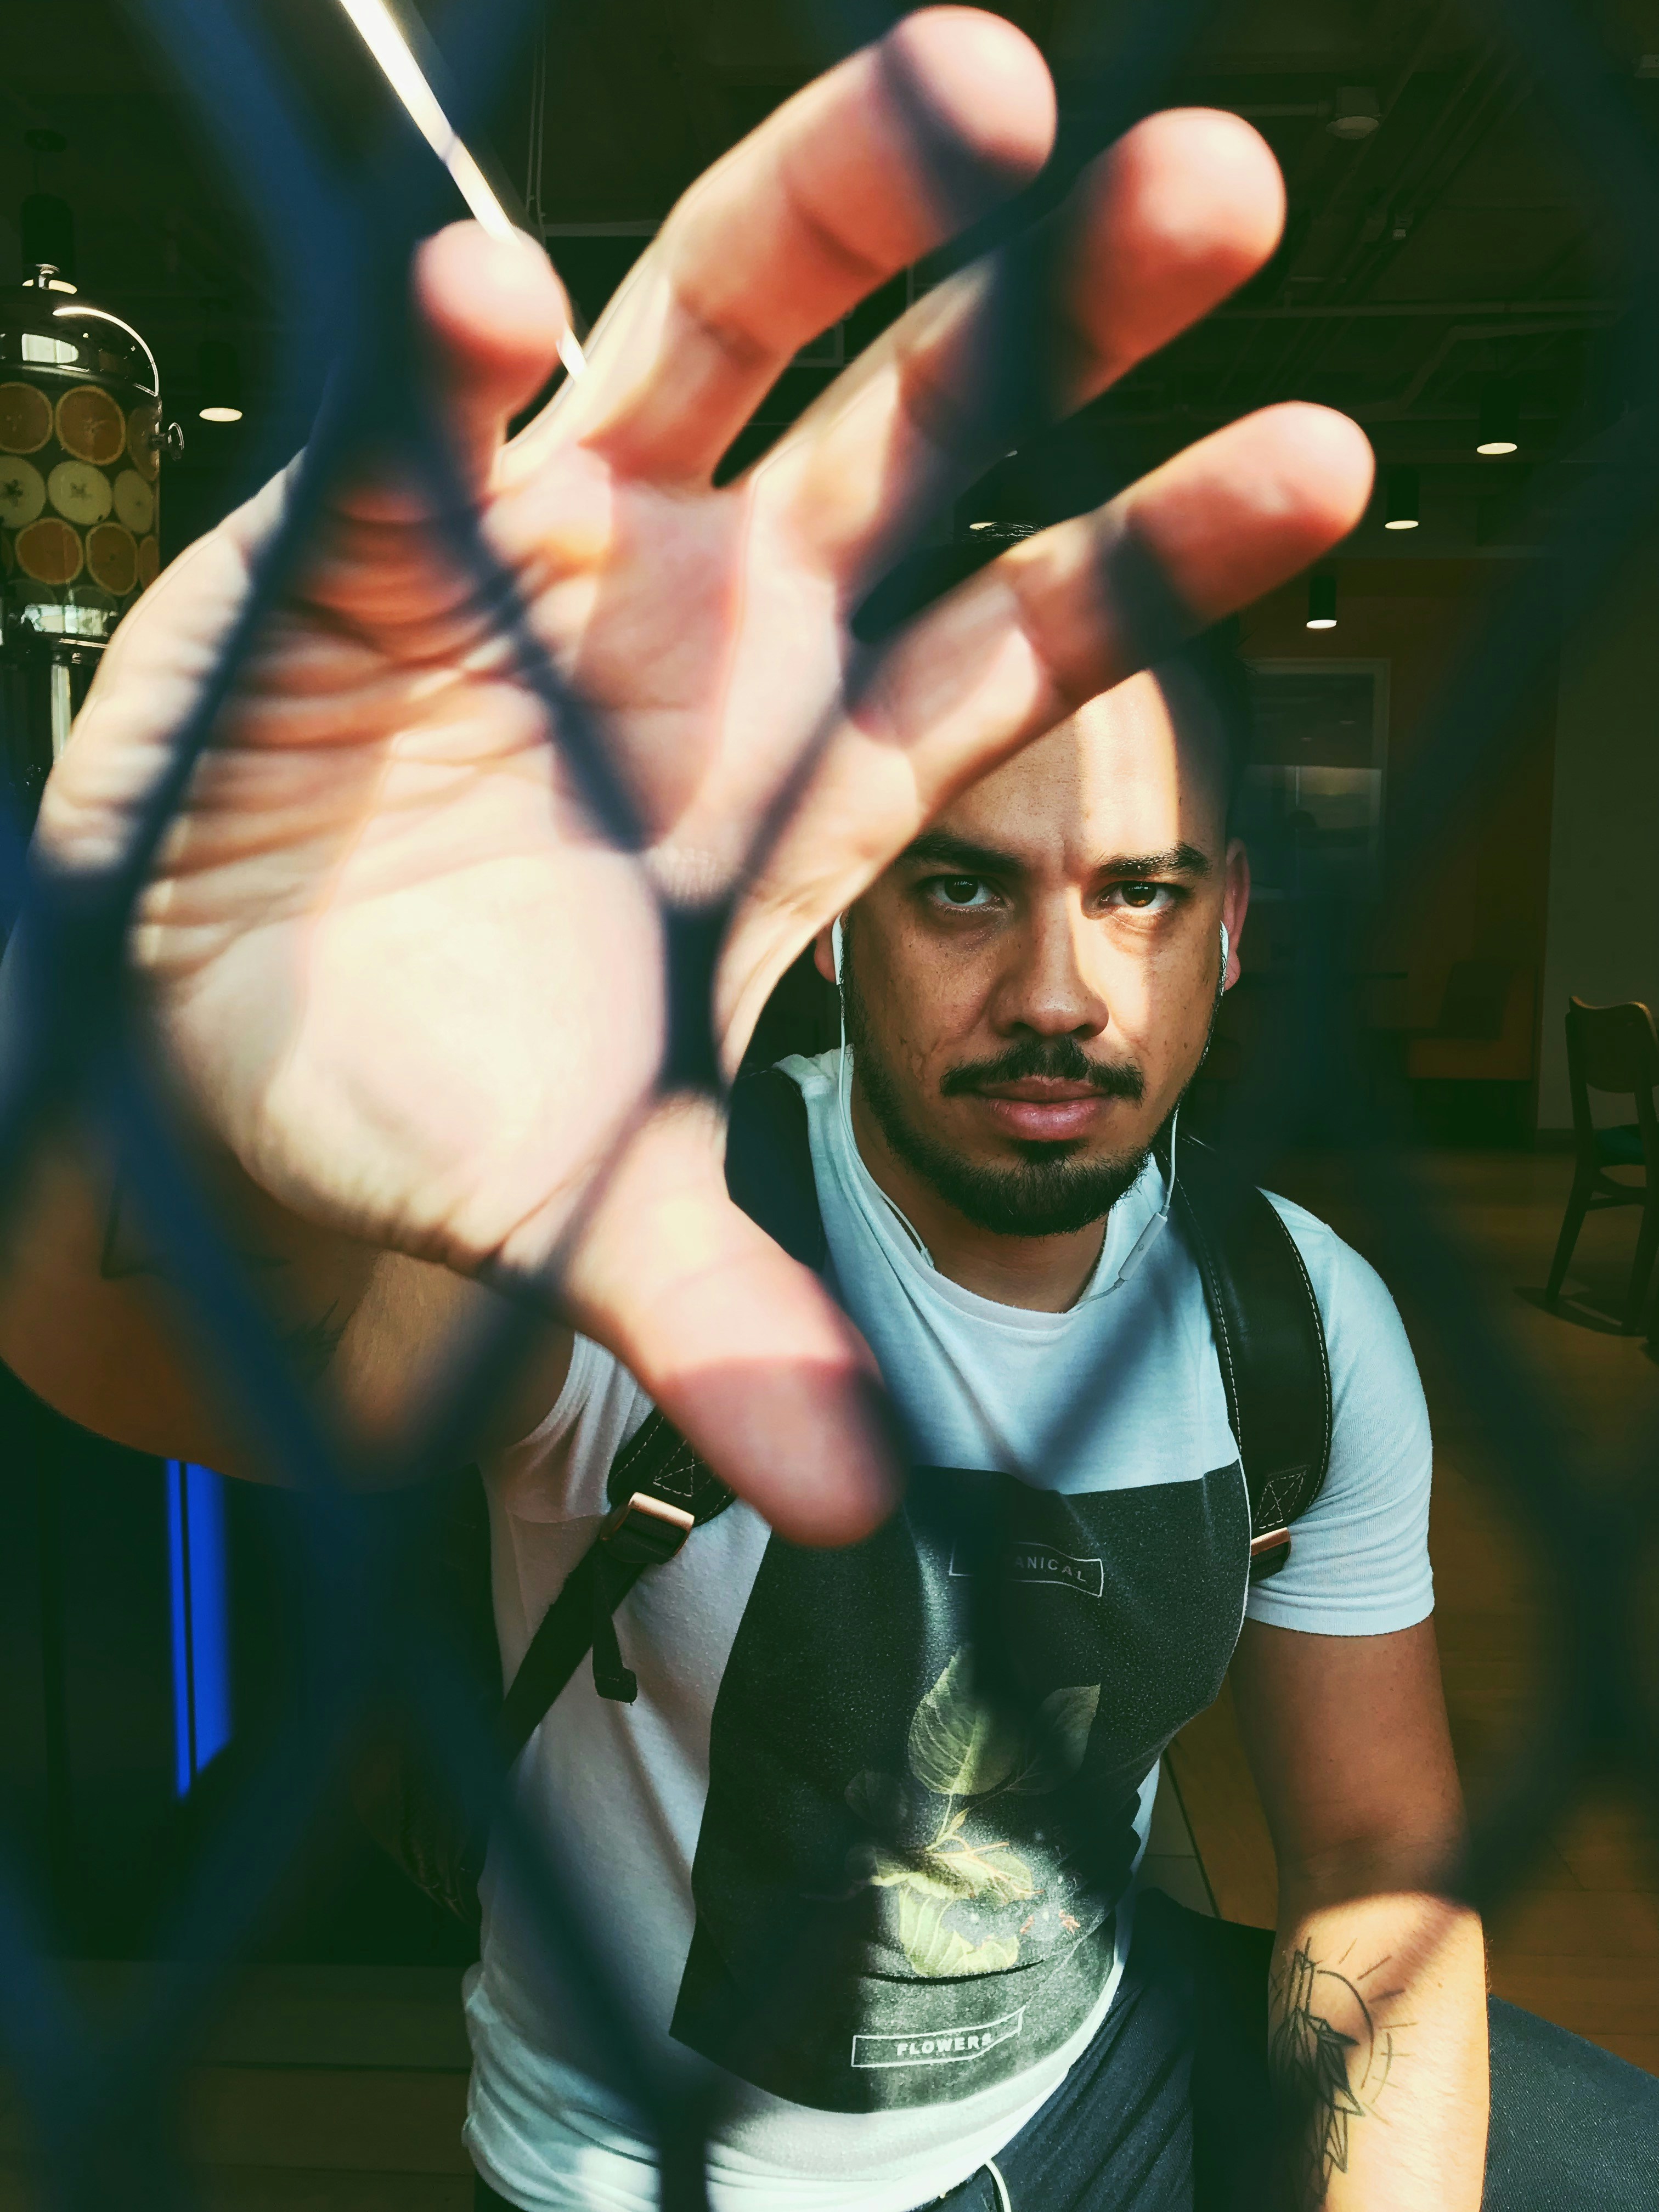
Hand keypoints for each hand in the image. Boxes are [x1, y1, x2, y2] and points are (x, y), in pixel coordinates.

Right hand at [37, 10, 1370, 1536]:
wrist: (218, 1065)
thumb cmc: (427, 1114)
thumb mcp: (585, 1212)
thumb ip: (715, 1317)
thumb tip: (846, 1502)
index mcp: (794, 776)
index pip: (1019, 635)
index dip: (1166, 554)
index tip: (1320, 464)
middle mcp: (702, 629)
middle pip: (911, 426)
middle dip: (1053, 303)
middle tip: (1216, 185)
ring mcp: (549, 556)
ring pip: (716, 334)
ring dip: (836, 205)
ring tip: (979, 80)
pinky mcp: (370, 541)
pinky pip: (421, 424)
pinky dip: (442, 364)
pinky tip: (464, 290)